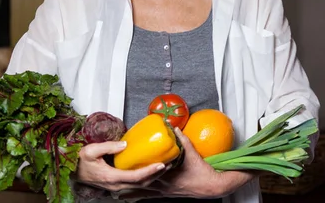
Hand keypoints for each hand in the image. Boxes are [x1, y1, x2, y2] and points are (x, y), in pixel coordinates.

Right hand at [77, 140, 166, 191]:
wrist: (71, 172)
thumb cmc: (80, 161)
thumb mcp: (91, 151)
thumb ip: (108, 147)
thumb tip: (125, 143)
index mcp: (111, 177)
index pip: (136, 177)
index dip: (150, 171)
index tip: (161, 164)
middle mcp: (116, 184)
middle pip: (141, 183)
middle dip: (156, 175)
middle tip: (169, 164)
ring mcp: (116, 186)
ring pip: (139, 185)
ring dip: (153, 177)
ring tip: (163, 167)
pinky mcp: (116, 184)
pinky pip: (134, 184)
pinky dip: (145, 178)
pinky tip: (150, 170)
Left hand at [120, 128, 254, 199]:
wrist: (211, 186)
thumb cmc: (202, 172)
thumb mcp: (192, 153)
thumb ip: (182, 140)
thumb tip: (174, 128)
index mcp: (167, 175)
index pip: (148, 172)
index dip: (135, 170)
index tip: (124, 165)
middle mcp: (163, 186)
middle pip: (142, 184)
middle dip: (127, 183)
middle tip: (114, 180)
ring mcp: (165, 192)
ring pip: (144, 193)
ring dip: (130, 192)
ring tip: (116, 193)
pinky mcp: (167, 194)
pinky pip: (150, 197)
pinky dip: (140, 197)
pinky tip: (132, 199)